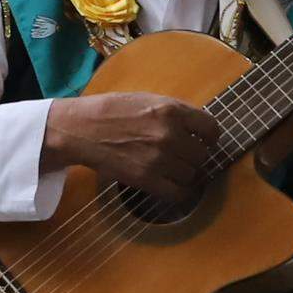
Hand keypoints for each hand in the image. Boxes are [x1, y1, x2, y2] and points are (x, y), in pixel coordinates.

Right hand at [41, 92, 224, 209]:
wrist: (80, 129)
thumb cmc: (110, 111)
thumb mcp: (146, 99)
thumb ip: (174, 112)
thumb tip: (197, 127)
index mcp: (171, 110)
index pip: (211, 128)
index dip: (210, 137)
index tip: (205, 141)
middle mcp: (169, 134)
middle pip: (202, 155)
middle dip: (194, 156)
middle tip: (182, 156)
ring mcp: (158, 158)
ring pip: (191, 174)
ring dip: (184, 174)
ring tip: (171, 169)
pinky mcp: (146, 179)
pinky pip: (178, 193)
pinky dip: (178, 192)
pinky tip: (171, 185)